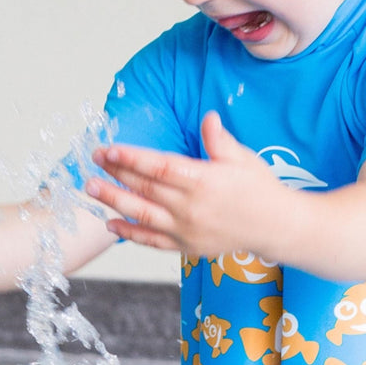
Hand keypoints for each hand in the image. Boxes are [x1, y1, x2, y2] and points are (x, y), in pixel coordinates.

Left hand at [84, 112, 288, 258]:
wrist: (275, 227)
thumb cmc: (259, 188)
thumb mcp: (242, 159)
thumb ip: (219, 140)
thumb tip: (208, 118)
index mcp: (204, 180)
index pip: (159, 167)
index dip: (131, 158)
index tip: (109, 149)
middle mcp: (191, 207)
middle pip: (144, 188)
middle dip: (115, 172)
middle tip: (92, 160)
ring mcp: (186, 230)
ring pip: (141, 214)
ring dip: (113, 200)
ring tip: (90, 187)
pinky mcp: (186, 246)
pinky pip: (151, 240)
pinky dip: (129, 233)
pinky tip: (110, 222)